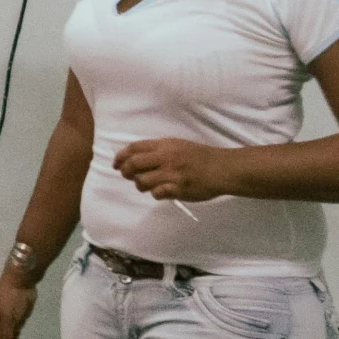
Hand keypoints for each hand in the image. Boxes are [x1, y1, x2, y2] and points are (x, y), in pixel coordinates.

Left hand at [112, 138, 234, 201]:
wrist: (222, 168)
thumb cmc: (199, 157)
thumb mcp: (178, 145)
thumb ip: (158, 150)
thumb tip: (134, 157)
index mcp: (165, 145)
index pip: (134, 148)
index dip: (121, 156)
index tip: (116, 164)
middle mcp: (166, 157)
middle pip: (133, 164)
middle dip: (125, 171)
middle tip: (127, 176)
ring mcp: (172, 173)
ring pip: (141, 181)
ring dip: (140, 185)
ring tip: (149, 185)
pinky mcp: (178, 188)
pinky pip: (157, 193)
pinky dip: (156, 194)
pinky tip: (162, 192)